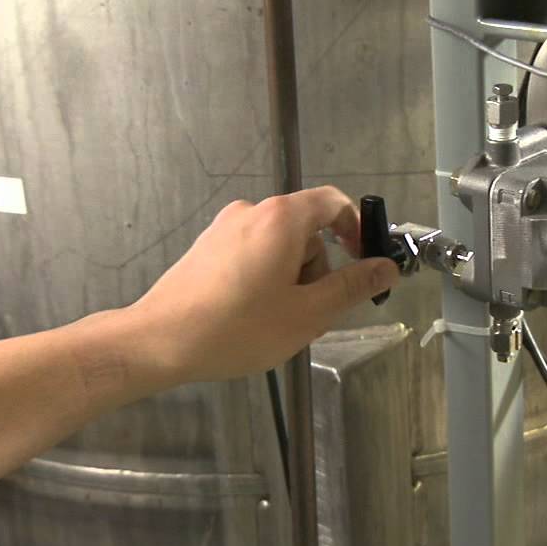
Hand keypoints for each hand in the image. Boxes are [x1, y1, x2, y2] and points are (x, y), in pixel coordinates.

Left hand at [126, 186, 399, 385]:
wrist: (159, 342)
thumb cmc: (238, 328)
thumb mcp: (309, 313)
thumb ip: (353, 286)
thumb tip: (387, 267)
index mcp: (282, 218)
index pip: (333, 203)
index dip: (357, 229)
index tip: (363, 263)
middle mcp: (252, 211)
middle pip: (306, 228)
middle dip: (319, 268)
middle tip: (312, 313)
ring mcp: (225, 228)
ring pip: (279, 246)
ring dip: (291, 278)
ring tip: (277, 321)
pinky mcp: (207, 248)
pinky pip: (253, 254)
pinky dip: (265, 279)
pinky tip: (250, 317)